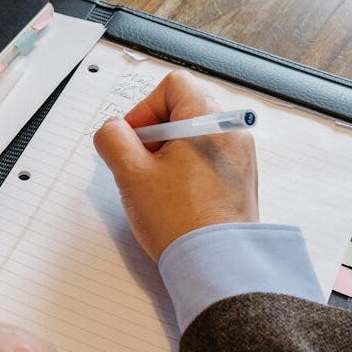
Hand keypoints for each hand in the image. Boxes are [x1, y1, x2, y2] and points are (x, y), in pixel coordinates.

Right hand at [93, 70, 258, 260]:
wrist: (215, 265)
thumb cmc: (181, 223)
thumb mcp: (131, 174)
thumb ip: (112, 139)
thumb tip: (112, 130)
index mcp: (210, 120)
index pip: (173, 85)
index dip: (144, 108)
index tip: (133, 139)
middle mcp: (232, 133)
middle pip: (183, 109)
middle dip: (154, 134)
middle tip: (141, 164)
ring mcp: (239, 157)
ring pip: (192, 136)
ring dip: (167, 154)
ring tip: (157, 186)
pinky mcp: (238, 180)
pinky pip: (206, 159)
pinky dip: (185, 169)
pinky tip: (174, 198)